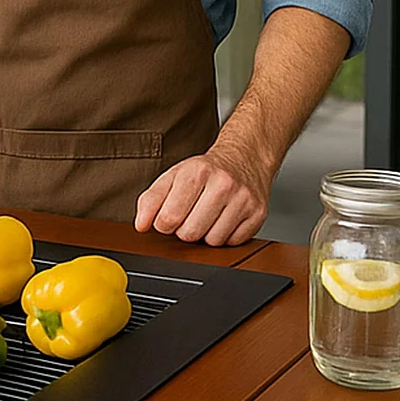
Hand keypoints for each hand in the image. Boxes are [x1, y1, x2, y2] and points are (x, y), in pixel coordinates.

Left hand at [134, 143, 270, 246]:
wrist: (246, 157)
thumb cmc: (206, 170)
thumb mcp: (173, 176)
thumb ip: (151, 200)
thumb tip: (141, 225)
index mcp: (197, 172)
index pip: (169, 218)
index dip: (164, 224)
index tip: (169, 216)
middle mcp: (223, 184)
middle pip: (190, 233)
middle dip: (185, 230)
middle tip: (191, 214)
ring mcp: (243, 199)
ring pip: (212, 241)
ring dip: (206, 234)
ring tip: (209, 215)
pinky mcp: (258, 214)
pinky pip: (233, 243)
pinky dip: (225, 236)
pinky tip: (224, 219)